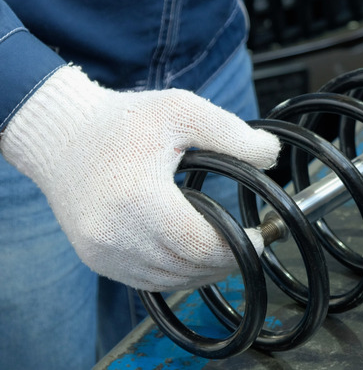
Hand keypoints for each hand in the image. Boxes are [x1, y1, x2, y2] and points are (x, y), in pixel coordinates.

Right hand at [0, 65, 279, 291]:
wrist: (61, 134)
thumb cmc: (120, 121)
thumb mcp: (181, 111)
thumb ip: (232, 133)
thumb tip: (272, 153)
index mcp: (138, 199)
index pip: (199, 245)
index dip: (237, 248)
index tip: (258, 237)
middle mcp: (114, 233)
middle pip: (187, 268)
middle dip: (227, 261)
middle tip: (250, 244)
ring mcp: (101, 251)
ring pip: (169, 280)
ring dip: (204, 271)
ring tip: (228, 250)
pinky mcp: (95, 258)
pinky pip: (147, 281)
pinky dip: (177, 274)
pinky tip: (195, 257)